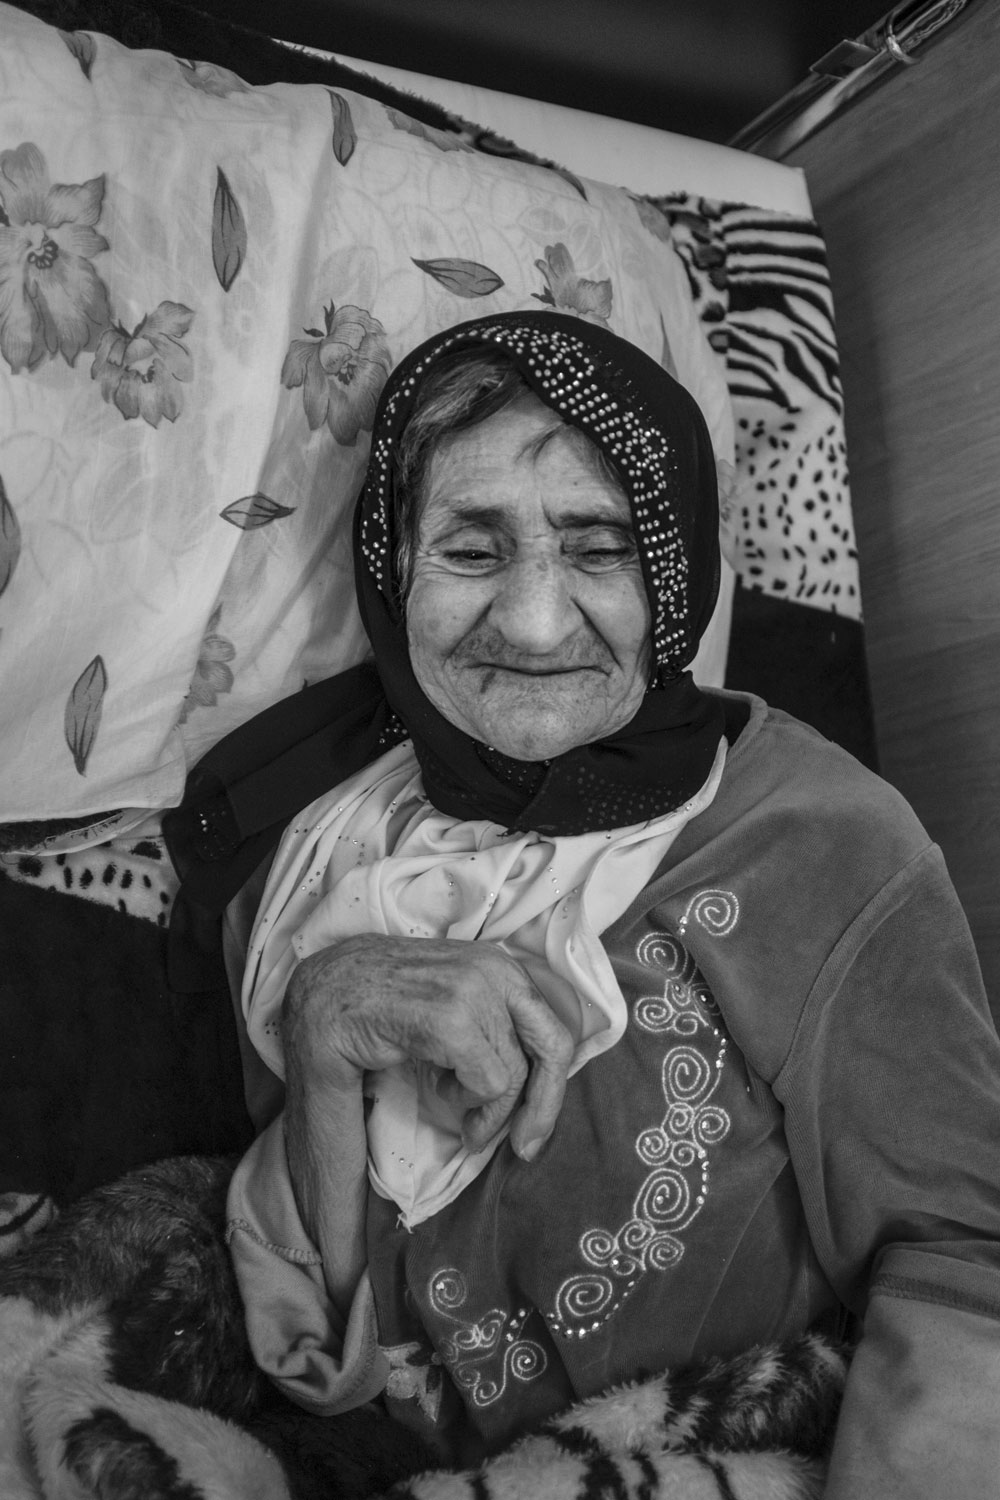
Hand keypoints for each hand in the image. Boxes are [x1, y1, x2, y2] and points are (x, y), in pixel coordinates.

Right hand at [282, 935, 572, 1159]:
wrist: (319, 1000)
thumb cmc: (379, 1010)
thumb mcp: (450, 1015)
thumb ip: (495, 1036)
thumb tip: (540, 1098)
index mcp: (498, 966)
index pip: (555, 1026)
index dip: (553, 1084)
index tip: (532, 1131)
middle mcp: (494, 968)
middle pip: (554, 1047)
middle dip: (543, 1106)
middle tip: (520, 1146)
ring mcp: (474, 987)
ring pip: (514, 1074)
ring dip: (484, 1107)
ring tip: (445, 1095)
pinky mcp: (451, 1014)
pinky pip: (490, 1081)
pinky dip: (467, 1101)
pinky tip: (435, 1088)